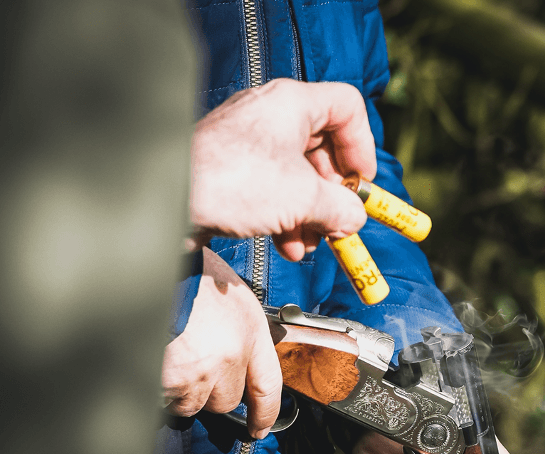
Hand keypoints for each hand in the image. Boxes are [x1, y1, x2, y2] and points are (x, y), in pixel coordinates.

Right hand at [162, 248, 280, 437]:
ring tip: (173, 354)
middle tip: (193, 363)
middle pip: (225, 401)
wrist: (155, 267)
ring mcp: (200, 371)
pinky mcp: (169, 380)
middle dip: (210, 391)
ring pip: (191, 403)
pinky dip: (158, 386)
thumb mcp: (232, 296)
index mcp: (250, 332)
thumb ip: (241, 332)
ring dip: (181, 389)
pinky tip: (156, 358)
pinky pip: (164, 398)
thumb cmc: (191, 275)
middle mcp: (231, 356)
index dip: (265, 412)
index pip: (267, 386)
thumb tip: (240, 358)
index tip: (260, 427)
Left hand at [189, 78, 377, 261]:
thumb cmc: (234, 182)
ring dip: (311, 214)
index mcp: (292, 103)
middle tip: (340, 221)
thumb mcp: (305, 199)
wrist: (168, 200)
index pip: (347, 107)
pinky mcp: (231, 170)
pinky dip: (286, 218)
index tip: (363, 184)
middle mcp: (271, 115)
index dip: (363, 147)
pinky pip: (273, 190)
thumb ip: (341, 208)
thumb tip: (354, 218)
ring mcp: (248, 143)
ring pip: (298, 175)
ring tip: (311, 243)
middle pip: (323, 149)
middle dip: (334, 193)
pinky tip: (287, 246)